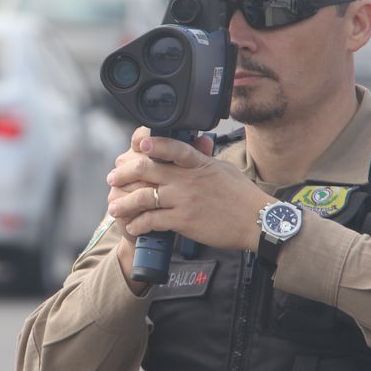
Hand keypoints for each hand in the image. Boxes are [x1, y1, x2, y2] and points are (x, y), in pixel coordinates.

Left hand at [106, 133, 268, 252]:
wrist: (257, 222)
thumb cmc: (242, 195)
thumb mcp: (222, 168)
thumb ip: (202, 158)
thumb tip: (194, 145)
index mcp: (198, 163)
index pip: (172, 147)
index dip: (153, 143)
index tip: (138, 144)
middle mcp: (187, 179)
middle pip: (146, 170)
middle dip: (124, 173)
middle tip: (113, 177)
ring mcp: (184, 200)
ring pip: (143, 197)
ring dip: (124, 203)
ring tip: (114, 207)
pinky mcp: (184, 221)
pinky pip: (152, 220)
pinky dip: (138, 224)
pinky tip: (132, 226)